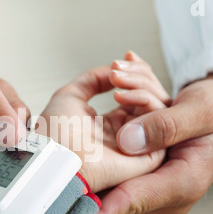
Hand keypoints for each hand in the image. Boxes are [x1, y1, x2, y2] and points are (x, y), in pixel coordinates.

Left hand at [37, 52, 168, 193]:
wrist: (52, 156)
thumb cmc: (54, 134)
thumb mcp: (71, 96)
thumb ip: (93, 80)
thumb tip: (113, 69)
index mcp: (111, 124)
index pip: (138, 95)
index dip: (137, 73)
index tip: (128, 56)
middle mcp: (128, 134)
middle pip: (154, 98)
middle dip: (141, 75)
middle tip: (121, 66)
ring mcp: (139, 144)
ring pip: (160, 108)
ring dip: (141, 85)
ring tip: (118, 80)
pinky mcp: (148, 157)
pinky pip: (160, 123)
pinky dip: (146, 101)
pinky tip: (123, 95)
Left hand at [71, 70, 212, 213]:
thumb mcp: (202, 110)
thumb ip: (168, 125)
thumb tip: (127, 142)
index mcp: (184, 183)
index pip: (133, 201)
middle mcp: (166, 194)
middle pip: (116, 188)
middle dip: (98, 152)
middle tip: (96, 104)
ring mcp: (153, 188)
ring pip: (113, 174)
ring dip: (104, 137)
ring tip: (116, 88)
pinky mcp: (143, 178)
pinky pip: (118, 168)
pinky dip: (110, 141)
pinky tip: (115, 110)